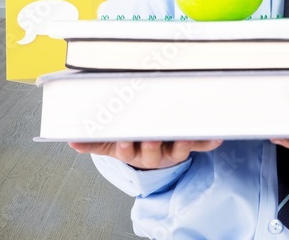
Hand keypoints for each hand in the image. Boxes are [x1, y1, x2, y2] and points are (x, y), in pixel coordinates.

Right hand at [68, 140, 222, 169]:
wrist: (153, 158)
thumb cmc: (130, 144)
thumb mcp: (110, 145)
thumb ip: (93, 142)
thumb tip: (71, 142)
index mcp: (132, 152)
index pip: (127, 149)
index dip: (126, 146)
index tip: (124, 141)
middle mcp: (153, 153)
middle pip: (151, 149)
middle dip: (151, 142)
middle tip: (151, 135)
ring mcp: (171, 150)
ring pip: (176, 147)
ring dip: (180, 140)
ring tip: (183, 131)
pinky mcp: (187, 145)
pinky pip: (199, 144)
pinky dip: (208, 142)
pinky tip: (217, 137)